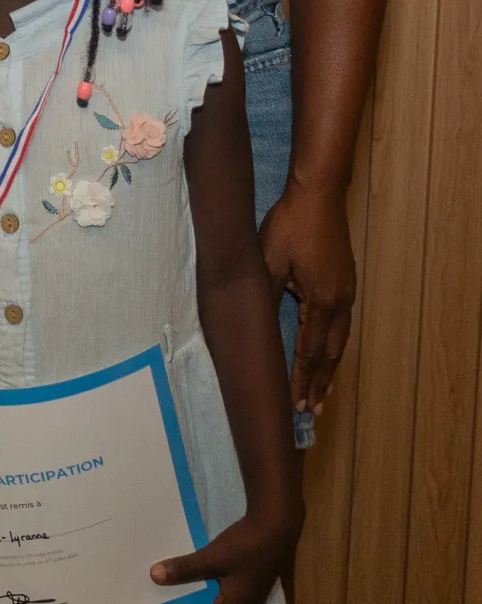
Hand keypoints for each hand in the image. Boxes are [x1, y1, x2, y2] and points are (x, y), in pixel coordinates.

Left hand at [150, 503, 301, 603]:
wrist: (276, 525)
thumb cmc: (246, 545)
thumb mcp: (212, 557)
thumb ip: (185, 568)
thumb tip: (155, 577)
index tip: (166, 599)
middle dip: (191, 602)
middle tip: (169, 587)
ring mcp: (251, 591)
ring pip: (220, 598)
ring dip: (200, 589)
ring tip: (180, 575)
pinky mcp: (252, 577)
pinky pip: (227, 587)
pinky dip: (211, 580)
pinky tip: (201, 564)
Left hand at [260, 177, 355, 411]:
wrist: (319, 194)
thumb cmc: (290, 224)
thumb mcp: (268, 259)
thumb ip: (266, 294)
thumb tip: (257, 325)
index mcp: (321, 301)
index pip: (310, 351)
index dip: (303, 379)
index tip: (297, 404)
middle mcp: (340, 301)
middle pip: (331, 353)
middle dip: (321, 382)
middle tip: (313, 409)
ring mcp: (347, 290)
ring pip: (340, 339)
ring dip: (329, 365)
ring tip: (323, 389)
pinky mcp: (346, 279)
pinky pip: (342, 323)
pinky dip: (333, 343)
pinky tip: (327, 348)